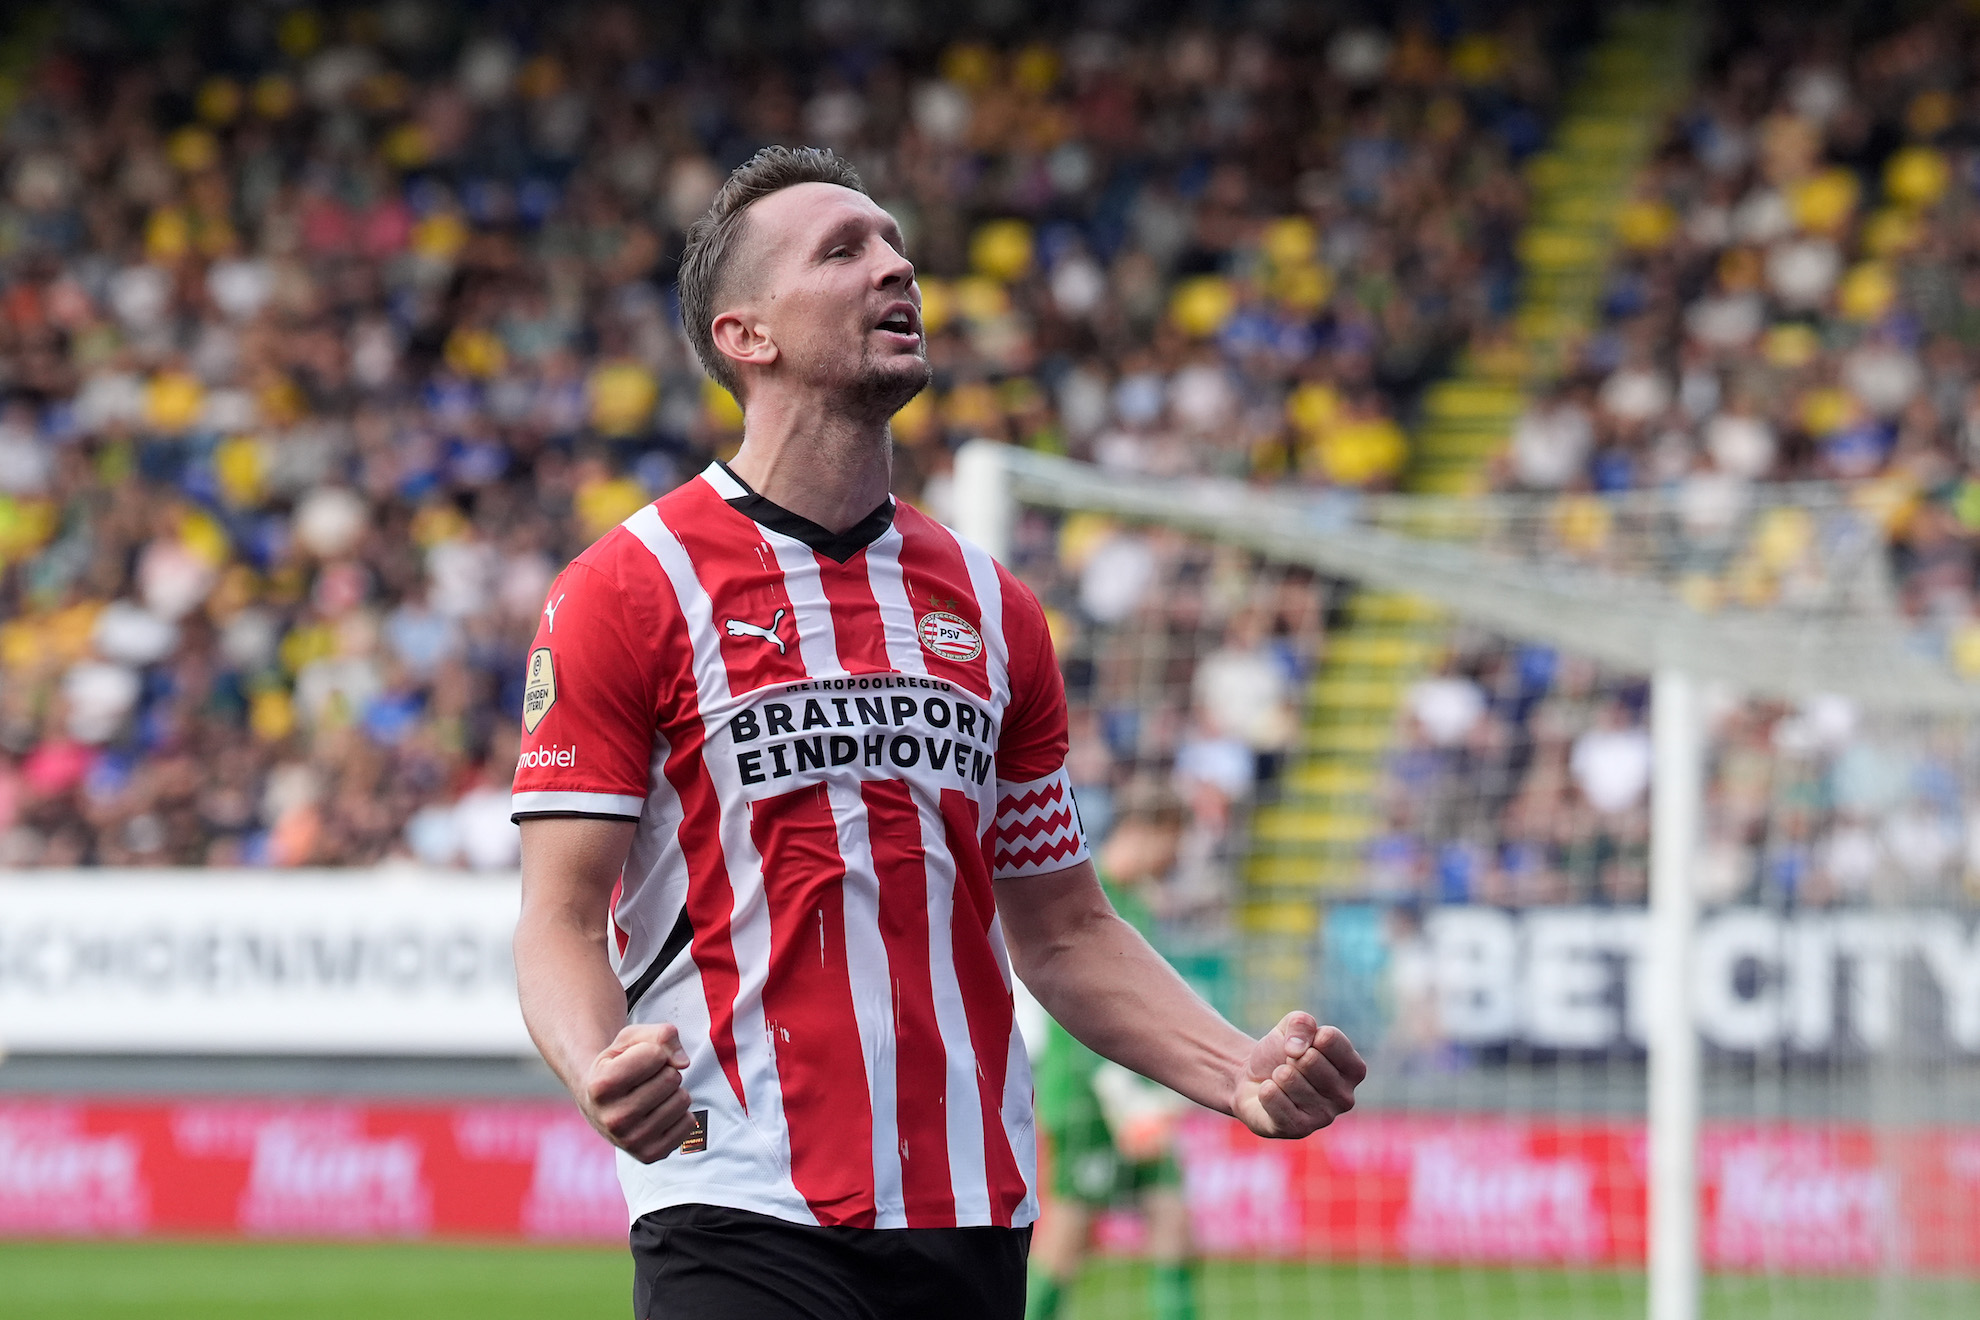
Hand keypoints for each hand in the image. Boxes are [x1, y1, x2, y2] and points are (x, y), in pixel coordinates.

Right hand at [578, 1023, 696, 1162]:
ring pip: (683, 1100)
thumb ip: (662, 1035)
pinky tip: (658, 1114)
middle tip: (646, 1081)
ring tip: (652, 1096)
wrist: (601, 1104)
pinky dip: (680, 1114)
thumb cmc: (619, 1065)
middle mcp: (613, 1119)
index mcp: (601, 1086)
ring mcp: (631, 1141)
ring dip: (673, 1092)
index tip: (637, 1061)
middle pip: (671, 1078)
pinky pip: (689, 1123)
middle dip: (665, 1072)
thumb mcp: (632, 1039)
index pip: (655, 1054)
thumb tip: (683, 1063)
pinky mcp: (650, 1155)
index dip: (653, 1051)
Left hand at [1231, 1012, 1365, 1138]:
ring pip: (1288, 1078)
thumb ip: (1301, 1023)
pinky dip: (1265, 1090)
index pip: (1329, 1038)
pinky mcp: (1300, 1129)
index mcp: (1353, 1069)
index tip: (1302, 1047)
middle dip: (1290, 1057)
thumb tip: (1296, 1049)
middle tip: (1289, 1067)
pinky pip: (1273, 1097)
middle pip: (1309, 1059)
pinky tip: (1270, 1094)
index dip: (1305, 1036)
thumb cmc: (1282, 1054)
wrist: (1254, 1081)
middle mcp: (1346, 1096)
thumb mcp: (1291, 1028)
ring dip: (1276, 1075)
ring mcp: (1325, 1116)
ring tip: (1280, 1082)